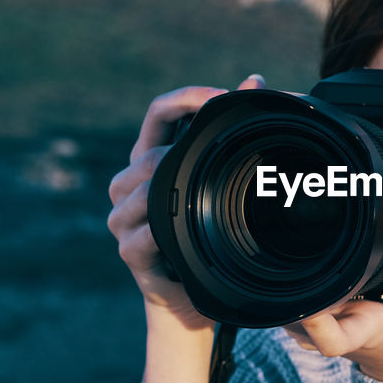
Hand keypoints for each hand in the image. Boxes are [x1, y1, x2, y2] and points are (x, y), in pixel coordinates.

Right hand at [106, 74, 266, 324]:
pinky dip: (165, 234)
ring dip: (175, 191)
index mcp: (153, 159)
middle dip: (190, 151)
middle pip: (150, 153)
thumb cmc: (209, 238)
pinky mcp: (131, 253)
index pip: (158, 112)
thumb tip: (257, 80)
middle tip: (234, 157)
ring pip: (140, 189)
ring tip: (208, 199)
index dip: (188, 97)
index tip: (225, 96)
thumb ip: (233, 131)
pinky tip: (185, 237)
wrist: (193, 302)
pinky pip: (141, 236)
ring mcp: (124, 220)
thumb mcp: (223, 181)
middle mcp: (130, 185)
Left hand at [282, 216, 382, 382]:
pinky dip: (293, 280)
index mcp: (366, 330)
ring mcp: (316, 330)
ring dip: (288, 279)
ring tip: (302, 245)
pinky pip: (289, 299)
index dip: (314, 321)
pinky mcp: (308, 323)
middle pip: (293, 312)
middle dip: (290, 281)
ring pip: (285, 303)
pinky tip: (306, 256)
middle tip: (299, 240)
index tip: (307, 299)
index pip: (331, 338)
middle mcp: (334, 331)